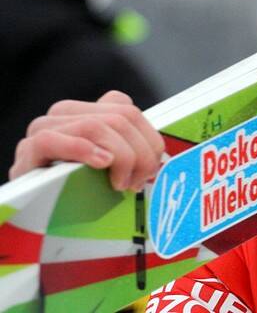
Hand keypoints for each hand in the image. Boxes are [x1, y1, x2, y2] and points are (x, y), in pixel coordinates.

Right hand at [9, 91, 164, 190]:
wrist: (33, 220)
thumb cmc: (76, 194)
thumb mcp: (107, 170)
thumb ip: (126, 151)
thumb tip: (156, 156)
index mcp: (84, 113)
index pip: (126, 110)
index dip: (149, 138)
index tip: (152, 168)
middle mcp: (63, 116)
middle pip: (119, 117)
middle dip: (139, 153)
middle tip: (137, 182)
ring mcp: (43, 130)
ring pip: (95, 126)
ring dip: (119, 156)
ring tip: (120, 184)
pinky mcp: (27, 153)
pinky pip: (51, 139)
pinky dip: (81, 149)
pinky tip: (99, 163)